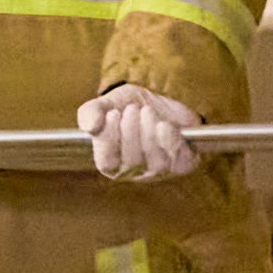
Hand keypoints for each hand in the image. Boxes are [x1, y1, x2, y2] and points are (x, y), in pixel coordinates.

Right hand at [77, 83, 201, 182]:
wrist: (164, 99)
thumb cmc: (131, 106)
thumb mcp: (108, 104)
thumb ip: (91, 112)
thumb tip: (89, 126)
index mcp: (112, 163)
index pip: (107, 163)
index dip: (109, 140)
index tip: (113, 114)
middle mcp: (136, 172)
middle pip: (132, 163)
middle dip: (132, 132)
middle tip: (133, 109)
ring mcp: (160, 171)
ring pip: (156, 163)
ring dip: (150, 134)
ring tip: (147, 111)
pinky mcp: (183, 163)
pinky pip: (179, 161)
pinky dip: (171, 142)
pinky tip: (165, 125)